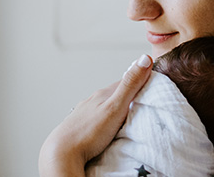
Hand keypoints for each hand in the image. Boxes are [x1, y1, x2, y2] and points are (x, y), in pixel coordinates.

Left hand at [39, 54, 152, 176]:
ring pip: (104, 106)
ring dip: (116, 109)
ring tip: (126, 117)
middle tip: (142, 103)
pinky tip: (106, 128)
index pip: (125, 81)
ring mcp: (84, 113)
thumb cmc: (89, 132)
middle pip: (114, 94)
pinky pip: (96, 119)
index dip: (140, 81)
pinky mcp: (79, 127)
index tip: (152, 84)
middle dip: (128, 96)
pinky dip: (105, 120)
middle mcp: (92, 101)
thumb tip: (144, 58)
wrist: (61, 154)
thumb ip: (130, 84)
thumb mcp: (115, 107)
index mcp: (102, 94)